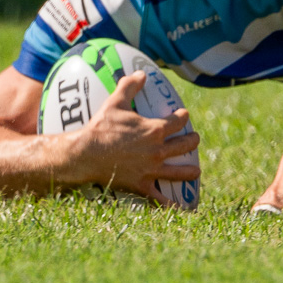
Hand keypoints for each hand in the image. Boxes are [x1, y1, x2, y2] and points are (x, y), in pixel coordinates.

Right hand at [67, 71, 200, 204]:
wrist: (85, 155)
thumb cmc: (100, 128)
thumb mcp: (115, 102)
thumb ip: (130, 86)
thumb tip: (141, 72)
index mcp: (156, 129)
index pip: (178, 121)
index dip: (183, 116)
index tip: (184, 115)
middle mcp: (159, 150)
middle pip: (185, 145)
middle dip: (192, 141)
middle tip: (194, 140)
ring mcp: (152, 170)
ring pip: (179, 171)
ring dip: (190, 171)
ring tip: (196, 171)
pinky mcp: (142, 185)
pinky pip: (160, 198)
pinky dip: (172, 205)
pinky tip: (182, 209)